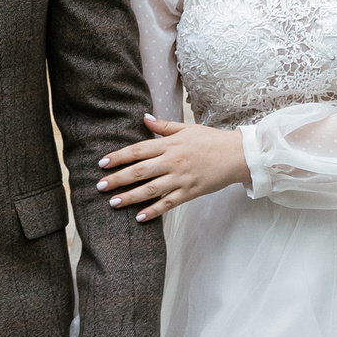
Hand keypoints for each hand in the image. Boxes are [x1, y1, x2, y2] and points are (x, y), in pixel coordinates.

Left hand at [98, 116, 248, 220]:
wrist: (237, 155)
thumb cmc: (211, 140)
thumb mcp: (187, 128)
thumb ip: (163, 126)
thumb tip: (143, 118)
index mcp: (170, 144)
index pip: (138, 150)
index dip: (119, 157)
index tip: (102, 163)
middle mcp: (173, 161)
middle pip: (139, 171)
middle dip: (117, 179)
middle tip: (100, 186)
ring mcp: (181, 179)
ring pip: (150, 190)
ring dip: (130, 197)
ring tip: (113, 202)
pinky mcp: (190, 193)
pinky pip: (168, 204)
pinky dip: (153, 211)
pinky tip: (139, 217)